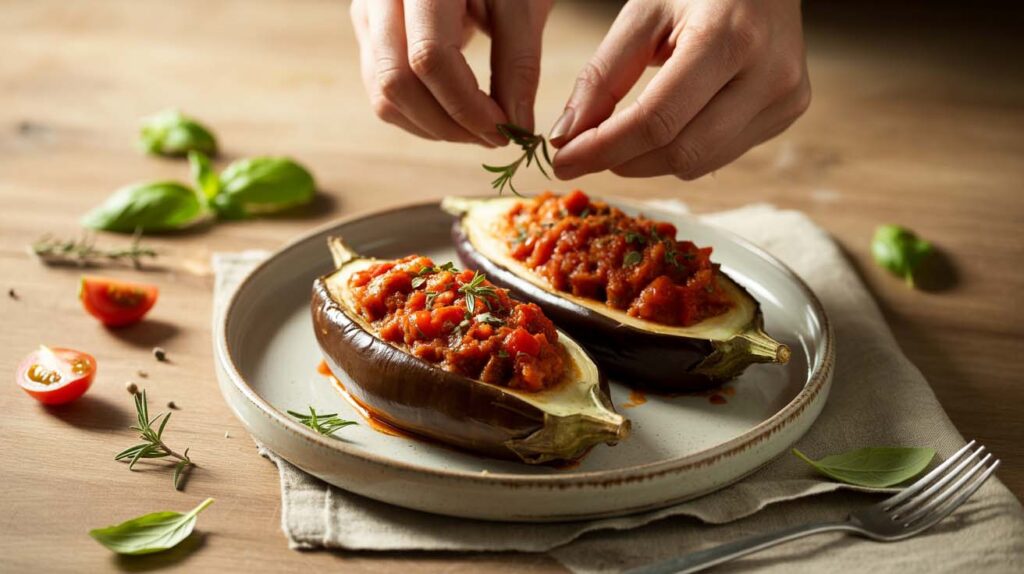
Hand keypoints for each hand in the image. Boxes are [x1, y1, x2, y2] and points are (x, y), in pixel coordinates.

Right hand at [350, 0, 552, 145]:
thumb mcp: (521, 4)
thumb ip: (519, 63)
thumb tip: (518, 127)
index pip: (429, 57)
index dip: (466, 105)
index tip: (505, 129)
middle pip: (396, 82)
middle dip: (448, 125)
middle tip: (493, 138)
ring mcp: (368, 15)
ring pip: (383, 94)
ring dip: (434, 127)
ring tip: (478, 129)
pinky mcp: (369, 33)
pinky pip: (382, 91)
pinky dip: (420, 116)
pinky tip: (456, 116)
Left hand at [550, 0, 809, 179]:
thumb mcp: (642, 13)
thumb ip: (602, 76)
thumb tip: (566, 139)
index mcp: (729, 37)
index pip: (656, 120)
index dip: (604, 148)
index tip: (562, 162)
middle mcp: (769, 73)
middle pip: (681, 152)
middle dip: (622, 161)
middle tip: (582, 154)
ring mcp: (786, 97)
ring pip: (700, 162)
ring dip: (648, 162)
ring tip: (619, 140)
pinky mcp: (789, 111)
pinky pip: (721, 154)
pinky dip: (681, 151)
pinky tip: (665, 128)